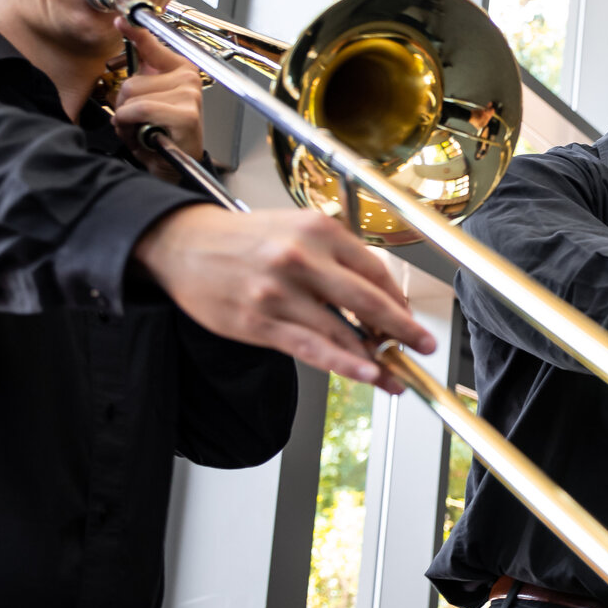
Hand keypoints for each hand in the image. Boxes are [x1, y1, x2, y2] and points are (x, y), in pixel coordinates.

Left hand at [110, 18, 205, 179]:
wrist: (172, 167)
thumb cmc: (161, 134)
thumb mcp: (145, 97)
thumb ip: (140, 65)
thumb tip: (124, 26)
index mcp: (179, 69)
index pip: (151, 43)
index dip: (133, 31)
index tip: (121, 20)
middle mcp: (188, 78)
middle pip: (131, 81)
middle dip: (123, 106)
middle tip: (137, 122)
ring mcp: (189, 95)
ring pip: (134, 97)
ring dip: (127, 120)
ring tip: (142, 130)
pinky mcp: (186, 114)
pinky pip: (141, 110)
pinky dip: (133, 126)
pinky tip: (145, 135)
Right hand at [133, 207, 434, 389]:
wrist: (182, 245)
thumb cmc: (243, 239)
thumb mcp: (296, 230)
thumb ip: (335, 258)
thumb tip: (376, 296)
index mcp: (318, 231)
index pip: (375, 271)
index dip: (398, 301)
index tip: (408, 318)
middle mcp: (302, 259)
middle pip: (369, 301)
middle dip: (404, 329)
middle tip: (425, 345)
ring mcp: (280, 293)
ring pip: (342, 332)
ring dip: (377, 359)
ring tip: (397, 377)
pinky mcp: (260, 323)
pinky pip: (312, 349)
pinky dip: (345, 365)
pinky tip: (367, 375)